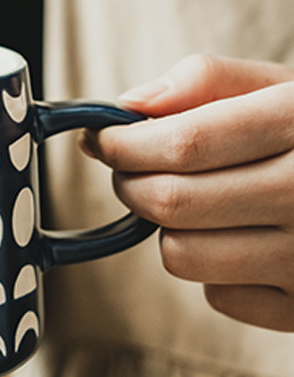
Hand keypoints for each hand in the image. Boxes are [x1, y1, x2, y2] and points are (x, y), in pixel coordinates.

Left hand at [82, 54, 293, 331]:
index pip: (185, 143)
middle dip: (130, 181)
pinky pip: (219, 296)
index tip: (101, 138)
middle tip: (130, 167)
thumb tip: (129, 104)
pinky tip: (237, 237)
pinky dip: (210, 268)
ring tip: (188, 199)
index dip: (125, 143)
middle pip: (172, 201)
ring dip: (165, 227)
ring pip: (182, 255)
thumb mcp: (283, 86)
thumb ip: (207, 80)